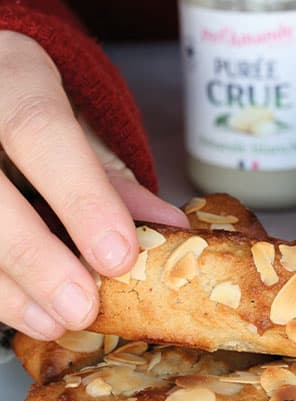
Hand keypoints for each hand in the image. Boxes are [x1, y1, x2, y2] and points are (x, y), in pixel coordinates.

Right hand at [0, 31, 188, 340]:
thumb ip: (116, 180)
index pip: (40, 131)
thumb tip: (172, 227)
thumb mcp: (78, 130)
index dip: (81, 199)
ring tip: (54, 322)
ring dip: (10, 286)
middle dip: (37, 257)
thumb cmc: (33, 110)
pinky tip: (24, 312)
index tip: (118, 257)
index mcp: (12, 75)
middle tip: (82, 308)